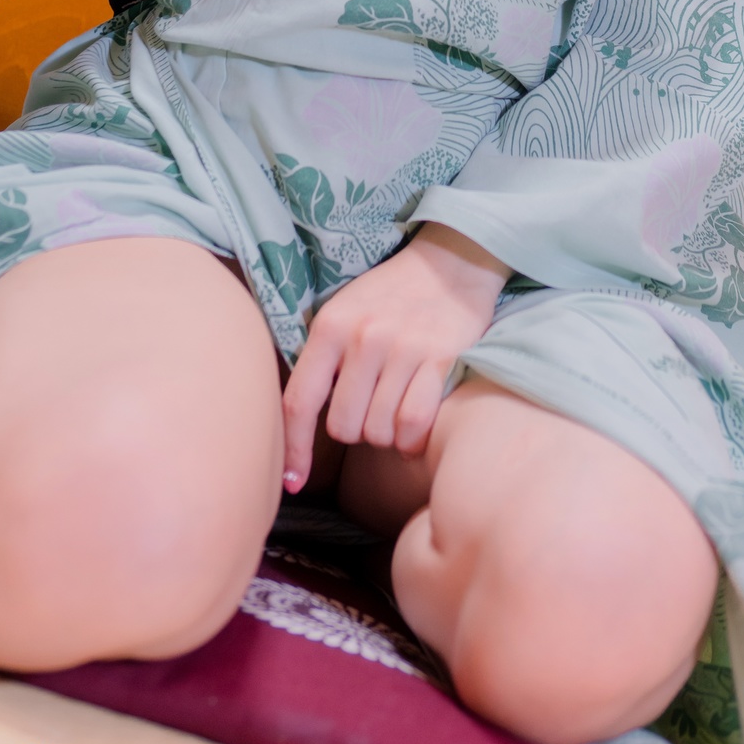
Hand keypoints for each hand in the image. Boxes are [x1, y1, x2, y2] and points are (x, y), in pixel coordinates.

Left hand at [281, 222, 508, 490]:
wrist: (452, 261)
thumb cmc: (391, 295)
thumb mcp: (344, 312)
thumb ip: (323, 359)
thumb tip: (296, 424)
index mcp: (331, 326)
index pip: (299, 401)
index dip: (293, 450)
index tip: (292, 482)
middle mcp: (364, 337)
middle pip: (344, 427)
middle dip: (356, 430)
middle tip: (372, 407)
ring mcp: (403, 348)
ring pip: (380, 431)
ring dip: (387, 434)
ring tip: (396, 406)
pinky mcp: (441, 359)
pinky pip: (415, 425)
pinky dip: (413, 439)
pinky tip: (415, 426)